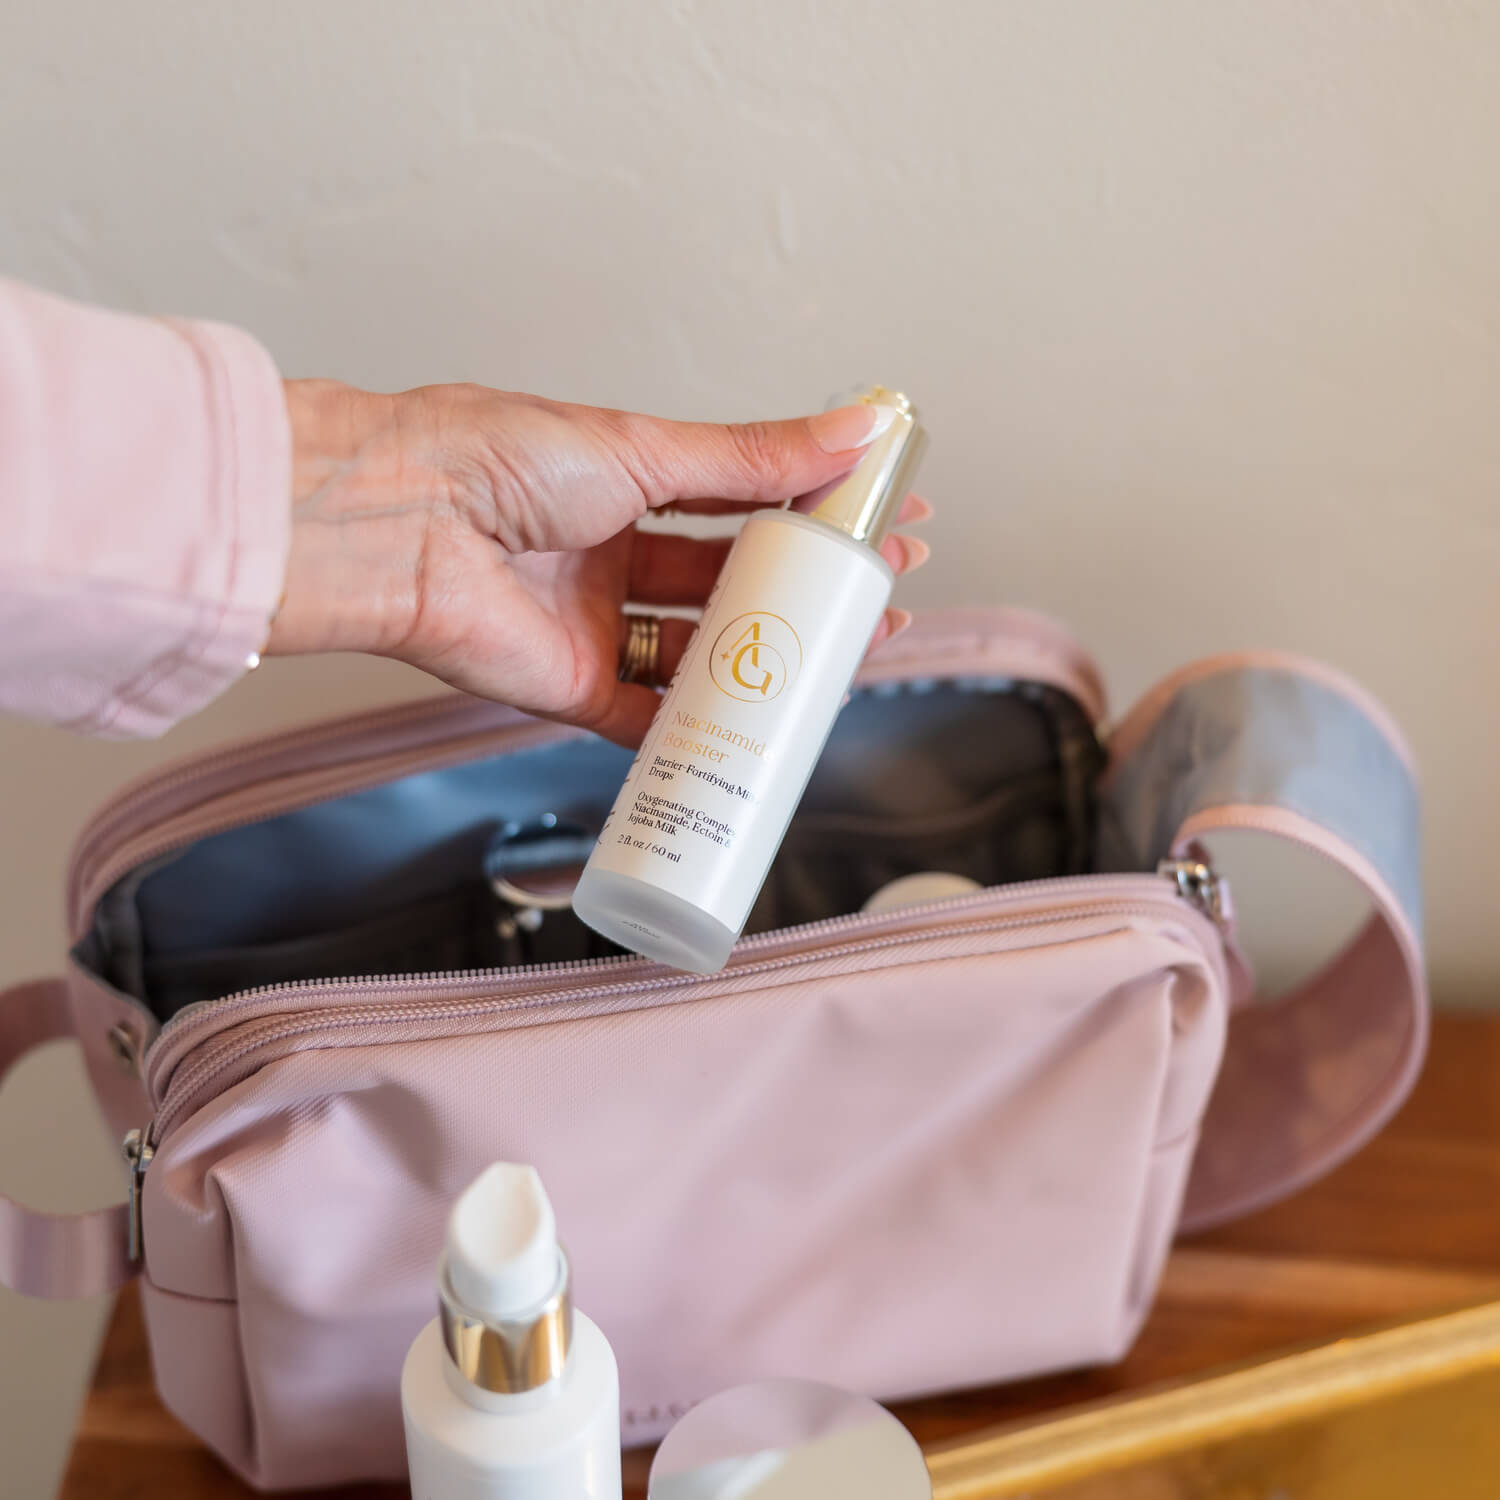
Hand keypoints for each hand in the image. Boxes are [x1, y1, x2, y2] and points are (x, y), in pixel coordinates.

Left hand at [269, 381, 930, 744]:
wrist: (401, 522)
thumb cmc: (499, 457)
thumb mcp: (647, 449)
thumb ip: (754, 456)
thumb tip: (858, 426)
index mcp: (624, 484)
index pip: (743, 502)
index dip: (814, 514)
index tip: (885, 519)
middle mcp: (611, 558)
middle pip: (731, 584)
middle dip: (807, 592)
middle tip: (885, 596)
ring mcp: (596, 626)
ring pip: (702, 654)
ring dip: (771, 658)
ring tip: (850, 653)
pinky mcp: (574, 689)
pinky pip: (650, 721)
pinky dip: (704, 730)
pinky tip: (770, 726)